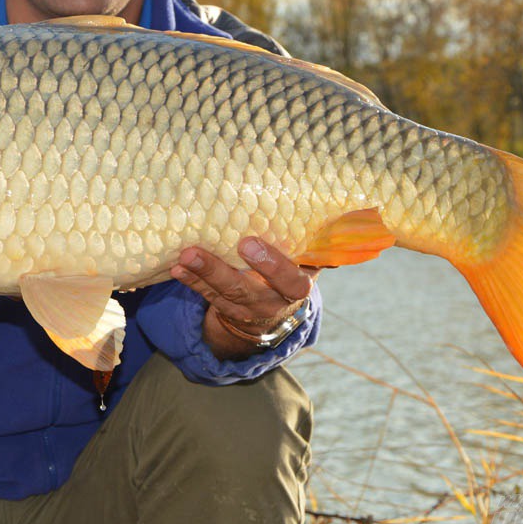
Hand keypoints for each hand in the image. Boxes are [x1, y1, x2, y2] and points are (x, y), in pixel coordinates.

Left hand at [170, 237, 315, 357]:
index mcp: (297, 286)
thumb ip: (316, 240)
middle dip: (218, 272)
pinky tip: (176, 268)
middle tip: (194, 252)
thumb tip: (345, 211)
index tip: (248, 243)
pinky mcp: (226, 308)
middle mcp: (272, 301)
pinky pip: (207, 295)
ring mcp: (246, 308)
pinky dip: (191, 281)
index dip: (271, 265)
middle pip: (244, 290)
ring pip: (221, 294)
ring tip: (182, 257)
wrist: (276, 312)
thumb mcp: (308, 260)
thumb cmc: (293, 269)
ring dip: (198, 274)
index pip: (290, 281)